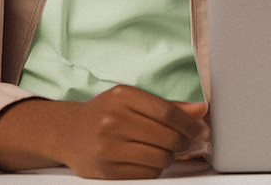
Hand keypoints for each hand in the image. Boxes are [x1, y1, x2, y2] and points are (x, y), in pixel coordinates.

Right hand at [0, 84, 208, 178]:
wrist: (68, 132)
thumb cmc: (106, 112)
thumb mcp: (133, 100)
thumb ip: (168, 105)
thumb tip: (200, 111)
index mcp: (123, 96)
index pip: (167, 112)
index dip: (190, 123)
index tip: (202, 129)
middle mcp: (113, 120)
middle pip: (166, 136)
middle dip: (184, 142)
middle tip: (189, 142)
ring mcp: (107, 147)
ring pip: (158, 158)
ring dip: (170, 156)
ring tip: (166, 150)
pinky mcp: (105, 171)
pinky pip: (145, 174)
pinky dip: (155, 169)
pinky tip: (150, 160)